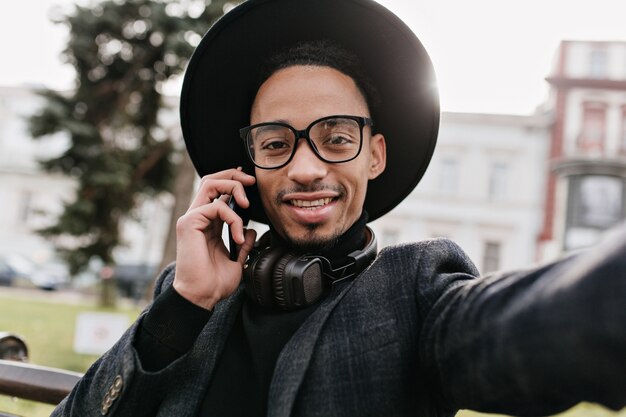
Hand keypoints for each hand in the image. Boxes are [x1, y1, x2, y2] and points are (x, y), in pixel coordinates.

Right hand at [173, 168, 256, 309]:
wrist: (201, 297)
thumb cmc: (214, 283)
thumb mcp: (236, 260)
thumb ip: (243, 243)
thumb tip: (251, 230)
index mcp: (206, 224)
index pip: (216, 191)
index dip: (232, 182)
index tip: (250, 183)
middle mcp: (196, 218)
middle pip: (211, 180)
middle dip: (233, 175)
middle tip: (251, 181)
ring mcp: (191, 219)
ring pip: (211, 184)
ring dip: (233, 188)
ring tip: (246, 206)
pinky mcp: (189, 223)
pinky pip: (216, 206)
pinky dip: (233, 218)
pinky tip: (237, 236)